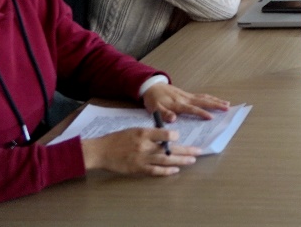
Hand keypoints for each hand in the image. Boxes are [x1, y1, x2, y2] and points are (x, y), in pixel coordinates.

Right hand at [81, 127, 199, 175]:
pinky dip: (166, 171)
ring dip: (181, 160)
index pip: (164, 133)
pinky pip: (155, 171)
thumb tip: (168, 136)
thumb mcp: (134, 129)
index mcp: (143, 133)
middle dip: (186, 149)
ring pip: (165, 160)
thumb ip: (150, 133)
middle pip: (169, 148)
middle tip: (198, 151)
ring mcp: (141, 158)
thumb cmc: (118, 139)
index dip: (174, 136)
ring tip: (192, 160)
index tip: (178, 137)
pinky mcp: (138, 169)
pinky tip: (176, 170)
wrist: (101, 151)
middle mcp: (144, 145)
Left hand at [142, 82, 229, 122]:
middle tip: (227, 108)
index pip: (192, 109)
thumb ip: (163, 114)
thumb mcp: (154, 109)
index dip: (201, 113)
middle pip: (203, 101)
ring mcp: (187, 96)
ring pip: (204, 98)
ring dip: (216, 101)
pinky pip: (202, 96)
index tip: (211, 117)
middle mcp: (185, 99)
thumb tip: (173, 119)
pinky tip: (216, 100)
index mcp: (177, 104)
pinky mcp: (188, 94)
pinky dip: (210, 98)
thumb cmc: (153, 100)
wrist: (152, 87)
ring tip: (227, 104)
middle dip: (216, 104)